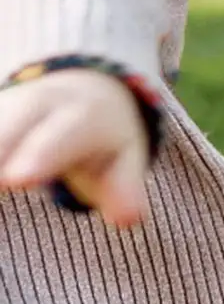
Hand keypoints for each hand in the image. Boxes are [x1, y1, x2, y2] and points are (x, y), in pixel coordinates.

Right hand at [0, 71, 151, 226]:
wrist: (80, 84)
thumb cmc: (101, 134)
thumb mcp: (123, 155)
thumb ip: (124, 186)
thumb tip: (131, 219)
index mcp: (78, 115)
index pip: (60, 135)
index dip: (39, 154)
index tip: (16, 177)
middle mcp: (31, 106)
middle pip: (6, 125)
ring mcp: (1, 110)